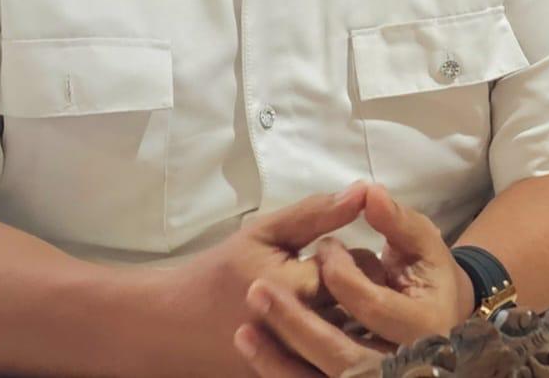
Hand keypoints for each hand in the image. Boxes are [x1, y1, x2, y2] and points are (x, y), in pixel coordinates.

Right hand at [164, 182, 367, 377]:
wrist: (180, 326)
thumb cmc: (223, 271)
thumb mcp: (266, 231)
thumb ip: (317, 212)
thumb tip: (362, 190)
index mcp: (304, 292)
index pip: (363, 269)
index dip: (355, 255)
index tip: (331, 250)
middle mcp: (312, 335)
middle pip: (367, 306)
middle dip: (361, 284)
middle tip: (328, 275)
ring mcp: (308, 362)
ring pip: (361, 336)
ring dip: (355, 313)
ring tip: (325, 299)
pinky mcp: (300, 377)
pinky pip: (338, 358)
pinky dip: (340, 338)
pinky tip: (322, 323)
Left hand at [234, 186, 474, 376]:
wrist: (449, 328)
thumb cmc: (435, 278)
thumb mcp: (423, 242)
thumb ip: (397, 220)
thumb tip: (365, 189)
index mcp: (423, 323)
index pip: (364, 302)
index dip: (334, 273)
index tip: (310, 252)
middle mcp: (397, 362)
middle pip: (337, 350)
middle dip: (292, 321)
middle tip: (256, 288)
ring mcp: (371, 377)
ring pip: (321, 374)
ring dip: (277, 358)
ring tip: (242, 329)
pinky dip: (280, 371)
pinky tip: (249, 343)